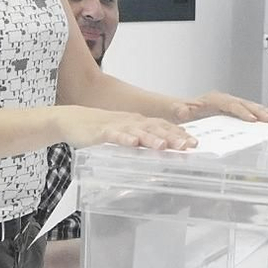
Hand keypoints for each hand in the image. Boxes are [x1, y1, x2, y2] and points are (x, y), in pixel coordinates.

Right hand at [59, 108, 194, 150]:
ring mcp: (117, 126)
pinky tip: (132, 143)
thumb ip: (145, 139)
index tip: (194, 143)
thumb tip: (167, 148)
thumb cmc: (102, 128)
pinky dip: (124, 138)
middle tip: (187, 146)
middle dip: (172, 137)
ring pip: (138, 131)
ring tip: (164, 145)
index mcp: (140, 123)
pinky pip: (114, 135)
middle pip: (155, 128)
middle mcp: (132, 122)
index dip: (179, 134)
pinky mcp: (101, 132)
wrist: (73, 120)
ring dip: (151, 138)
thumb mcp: (127, 133)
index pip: (164, 127)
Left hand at [172, 92, 267, 123]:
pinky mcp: (231, 110)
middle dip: (257, 111)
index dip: (241, 111)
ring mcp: (228, 104)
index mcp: (212, 99)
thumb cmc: (178, 111)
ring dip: (261, 112)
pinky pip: (247, 110)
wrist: (176, 110)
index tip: (251, 119)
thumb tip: (183, 110)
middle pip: (243, 104)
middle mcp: (222, 99)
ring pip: (248, 106)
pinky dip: (259, 113)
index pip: (230, 104)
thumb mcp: (176, 111)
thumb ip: (179, 110)